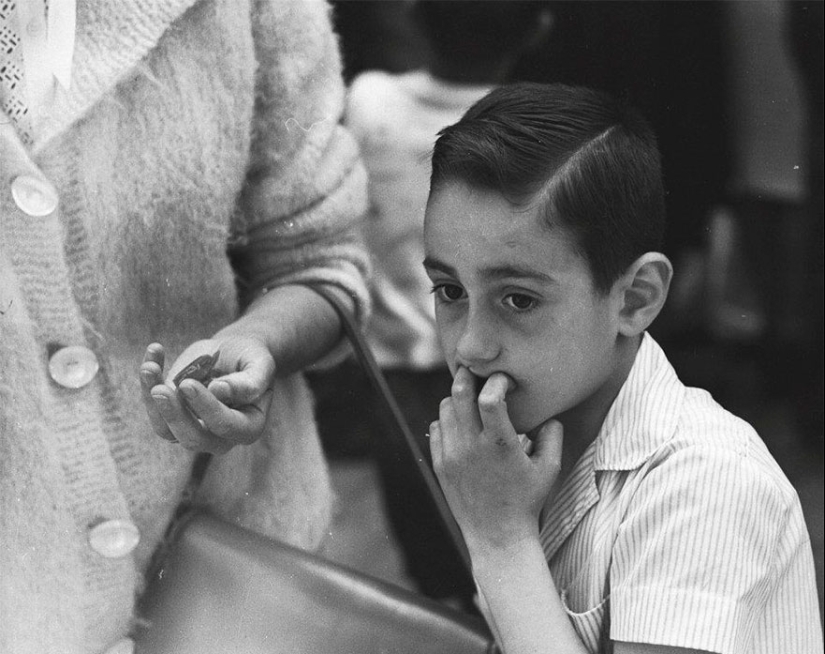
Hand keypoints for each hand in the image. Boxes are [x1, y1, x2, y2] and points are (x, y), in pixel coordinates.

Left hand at [139, 337, 274, 453]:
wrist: (232, 352)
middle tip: (161, 389)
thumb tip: (219, 391)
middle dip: (174, 414)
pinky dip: (147, 384)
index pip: (225, 425)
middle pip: (193, 438)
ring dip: (153, 401)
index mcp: (249, 427)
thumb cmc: (250, 359)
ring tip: (150, 368)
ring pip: (166, 429)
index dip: (207, 407)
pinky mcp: (172, 416)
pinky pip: (154, 410)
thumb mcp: (259, 364)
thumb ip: (248, 381)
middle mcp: (220, 437)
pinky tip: (152, 358)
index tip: (189, 383)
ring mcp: (193, 428)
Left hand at [429, 366, 562, 554]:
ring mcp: (452, 455)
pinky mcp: (440, 464)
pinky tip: (463, 426)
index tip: (505, 381)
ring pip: (444, 408)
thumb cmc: (528, 501)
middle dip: (468, 375)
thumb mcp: (550, 468)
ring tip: (472, 401)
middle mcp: (471, 447)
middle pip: (458, 394)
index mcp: (500, 445)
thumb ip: (552, 434)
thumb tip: (548, 412)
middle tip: (478, 372)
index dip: (497, 381)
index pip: (489, 398)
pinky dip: (447, 420)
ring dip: (457, 398)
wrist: (497, 536)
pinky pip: (437, 428)